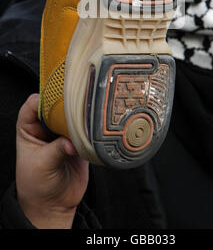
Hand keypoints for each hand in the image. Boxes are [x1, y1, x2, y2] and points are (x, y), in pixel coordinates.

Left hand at [16, 94, 88, 228]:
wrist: (54, 205)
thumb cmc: (37, 185)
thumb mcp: (42, 164)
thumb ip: (56, 149)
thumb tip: (72, 142)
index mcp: (29, 127)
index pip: (34, 104)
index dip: (44, 98)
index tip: (57, 97)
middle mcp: (46, 127)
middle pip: (56, 106)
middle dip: (66, 104)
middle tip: (77, 104)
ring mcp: (63, 133)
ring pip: (72, 116)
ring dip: (80, 117)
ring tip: (87, 119)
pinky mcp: (78, 141)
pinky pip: (85, 130)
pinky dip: (90, 129)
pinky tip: (93, 130)